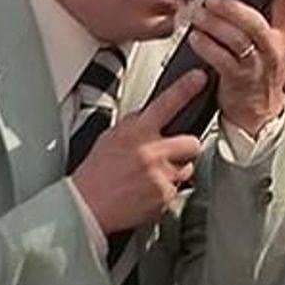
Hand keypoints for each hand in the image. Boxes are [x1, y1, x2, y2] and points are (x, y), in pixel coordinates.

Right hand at [71, 69, 205, 233]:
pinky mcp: (164, 196)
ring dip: (175, 170)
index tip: (200, 77)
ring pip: (187, 167)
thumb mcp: (111, 137)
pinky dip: (165, 191)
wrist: (85, 207)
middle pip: (192, 142)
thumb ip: (136, 125)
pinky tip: (146, 191)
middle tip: (171, 153)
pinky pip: (177, 189)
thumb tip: (153, 115)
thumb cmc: (95, 173)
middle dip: (186, 146)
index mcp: (136, 132)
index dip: (186, 88)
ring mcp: (160, 175)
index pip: (166, 103)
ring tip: (151, 176)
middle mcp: (151, 152)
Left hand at [188, 0, 284, 136]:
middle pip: (254, 21)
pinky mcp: (239, 80)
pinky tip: (196, 38)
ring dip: (213, 24)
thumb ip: (261, 19)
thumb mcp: (269, 45)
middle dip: (231, 6)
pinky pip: (221, 58)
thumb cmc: (259, 76)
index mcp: (282, 35)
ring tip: (199, 16)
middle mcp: (272, 48)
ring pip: (237, 38)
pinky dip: (206, 46)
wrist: (259, 114)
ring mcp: (257, 65)